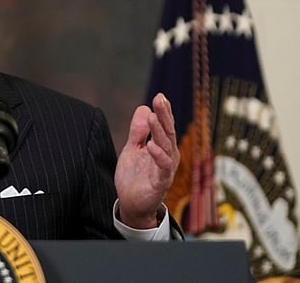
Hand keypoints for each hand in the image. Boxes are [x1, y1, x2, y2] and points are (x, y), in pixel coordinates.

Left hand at [114, 93, 178, 228]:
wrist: (132, 204)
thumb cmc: (135, 177)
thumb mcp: (132, 149)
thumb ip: (138, 131)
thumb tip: (143, 108)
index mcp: (162, 147)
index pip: (164, 126)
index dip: (164, 111)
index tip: (160, 96)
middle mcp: (168, 156)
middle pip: (167, 132)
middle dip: (164, 115)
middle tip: (159, 99)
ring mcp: (165, 169)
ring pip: (166, 147)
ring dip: (159, 131)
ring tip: (153, 117)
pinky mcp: (160, 182)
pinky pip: (162, 167)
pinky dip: (158, 156)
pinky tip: (151, 145)